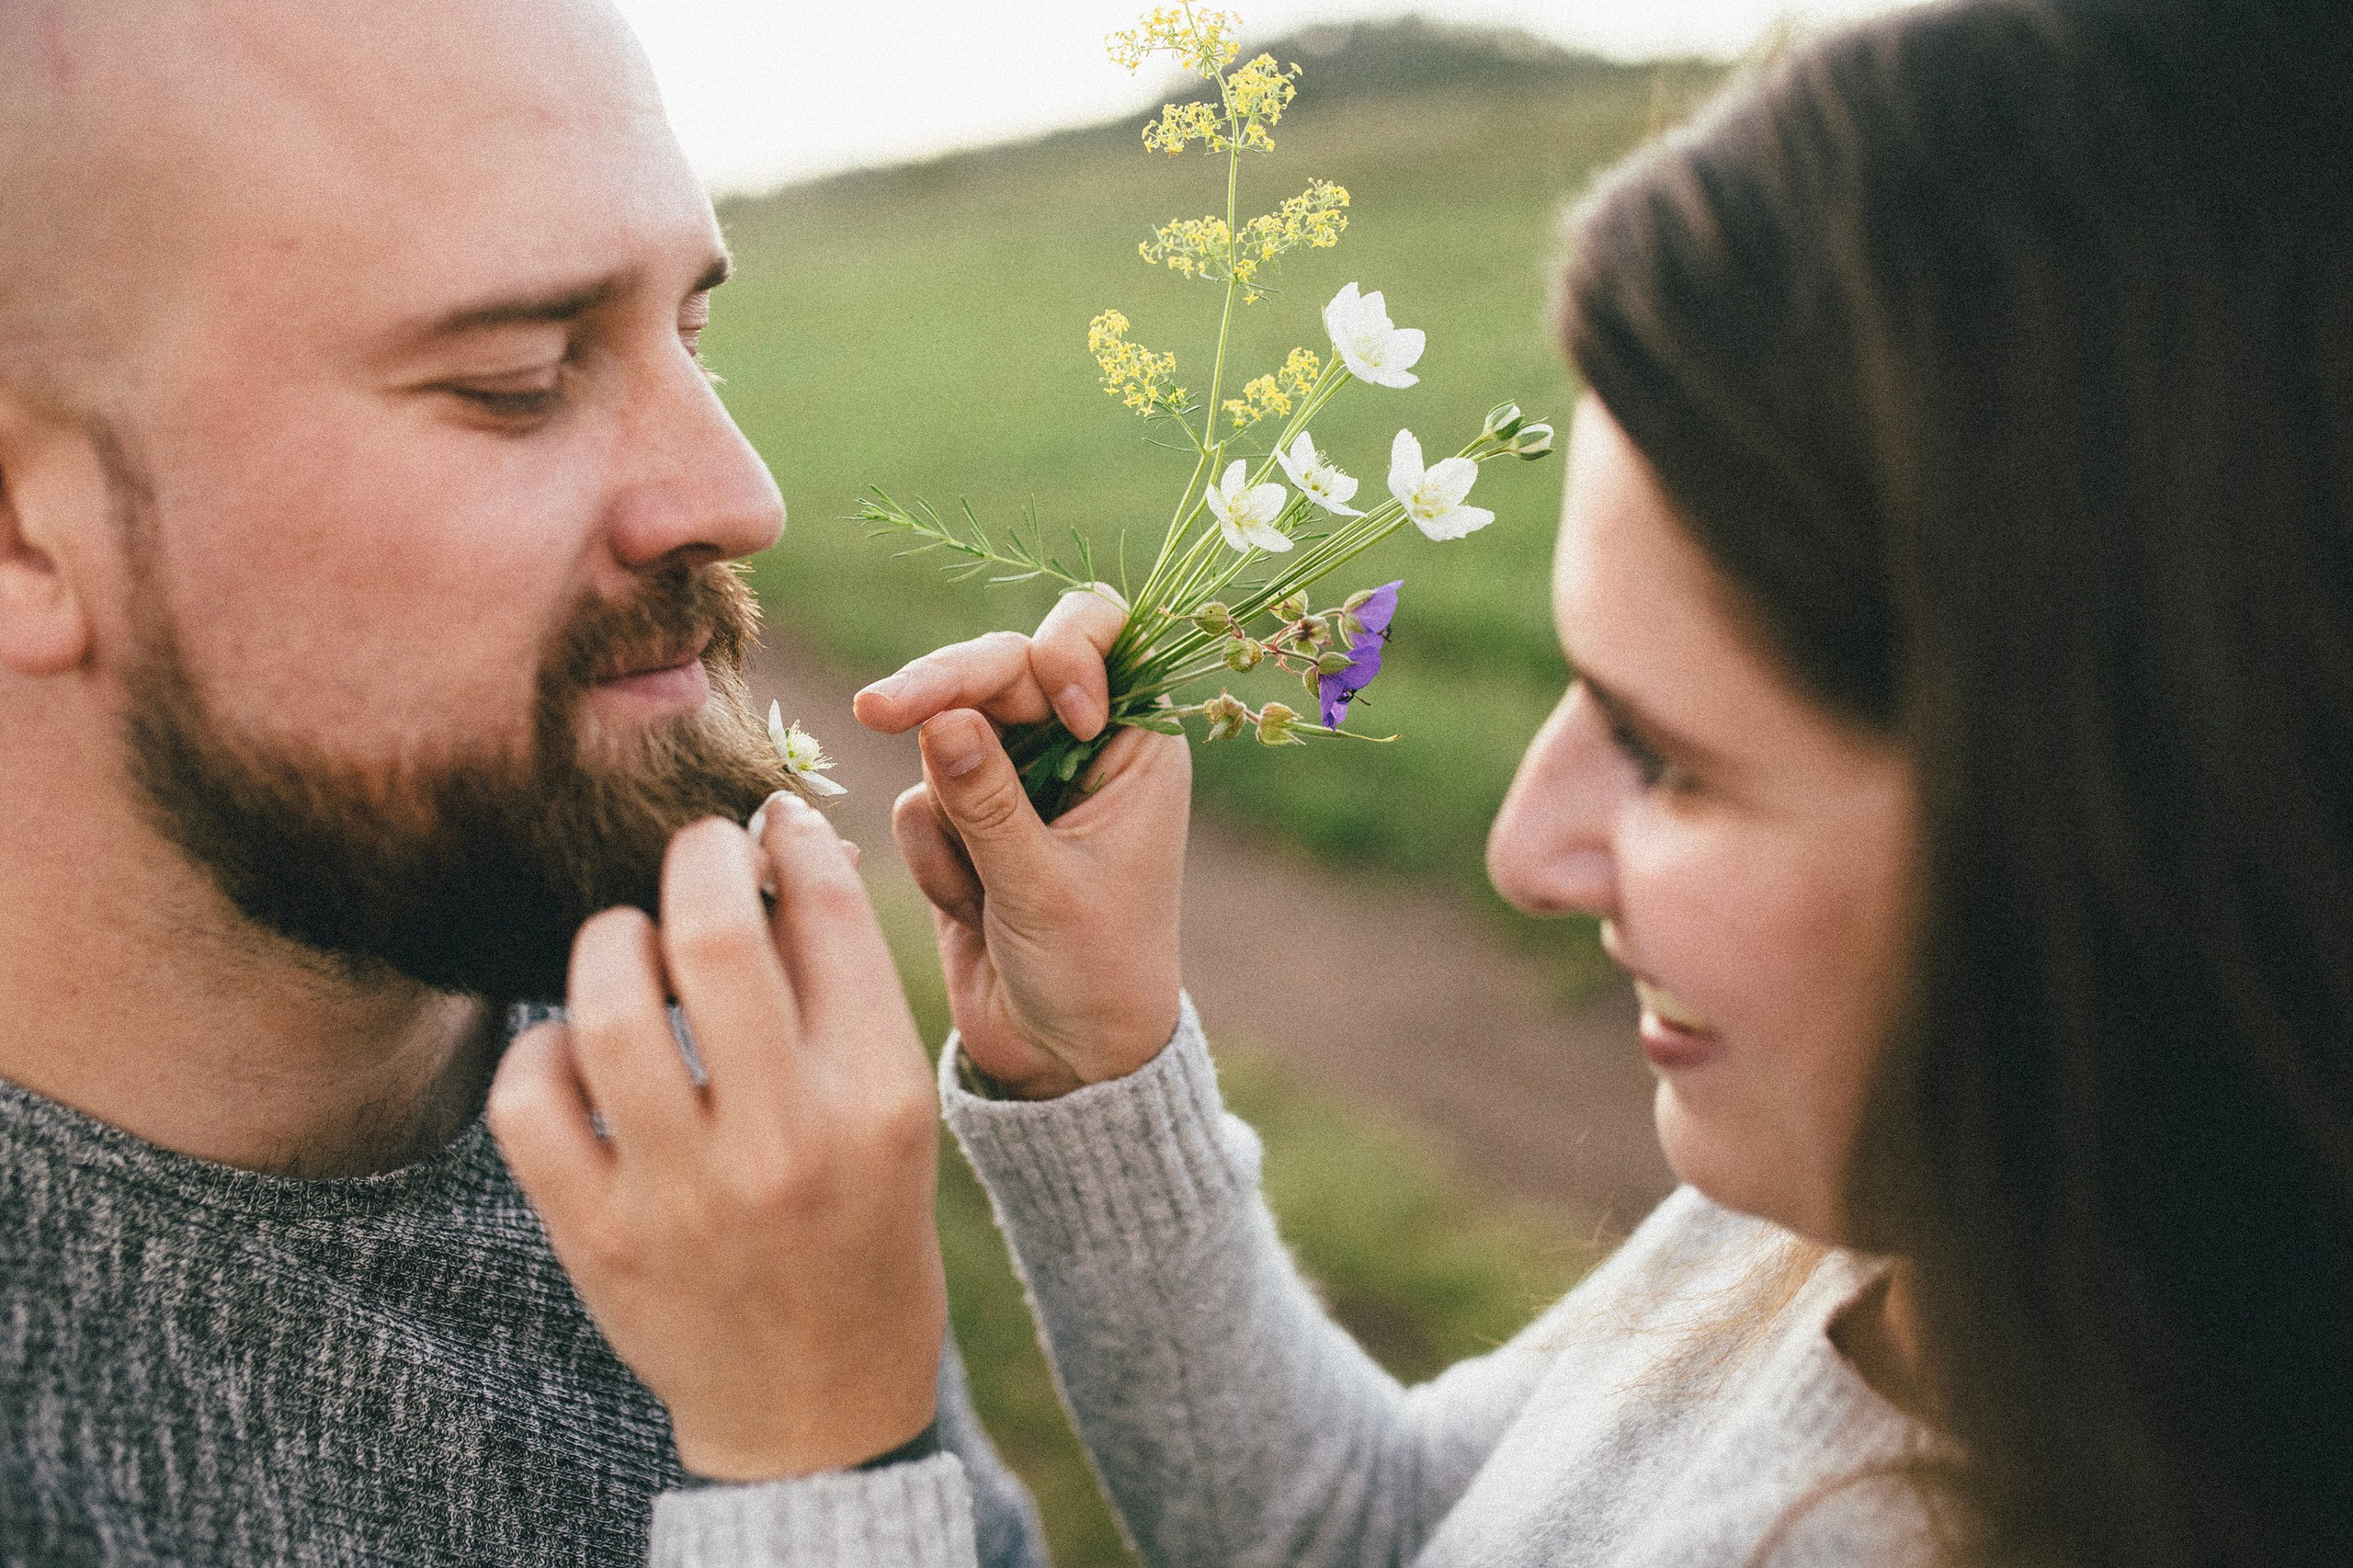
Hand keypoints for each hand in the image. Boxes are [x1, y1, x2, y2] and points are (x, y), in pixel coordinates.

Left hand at [486, 798, 944, 1481]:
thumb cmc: (858, 1221)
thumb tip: (772, 842)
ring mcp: (684, 1196)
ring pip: (606, 1008)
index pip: (827, 913)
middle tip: (693, 845)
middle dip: (696, 854)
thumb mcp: (888, 1110)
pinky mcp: (599, 1237)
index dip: (789, 837)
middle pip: (715, 937)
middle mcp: (786, 1143)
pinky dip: (543, 1050)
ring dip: (612, 943)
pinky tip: (578, 1054)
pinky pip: (531, 1099)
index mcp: (878, 1099)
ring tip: (630, 945)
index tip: (768, 824)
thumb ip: (838, 989)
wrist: (814, 1398)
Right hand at [854, 587, 1187, 1098]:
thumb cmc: (1091, 974)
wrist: (1062, 1061)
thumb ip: (990, 802)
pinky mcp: (965, 823)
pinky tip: (970, 911)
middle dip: (942, 694)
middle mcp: (1077, 745)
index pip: (1097, 638)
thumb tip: (940, 719)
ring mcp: (1016, 781)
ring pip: (944, 739)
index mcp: (1136, 742)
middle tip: (876, 711)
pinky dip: (934, 857)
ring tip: (986, 896)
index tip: (1059, 708)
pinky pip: (919, 804)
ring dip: (950, 820)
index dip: (1063, 651)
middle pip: (999, 668)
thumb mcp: (1045, 887)